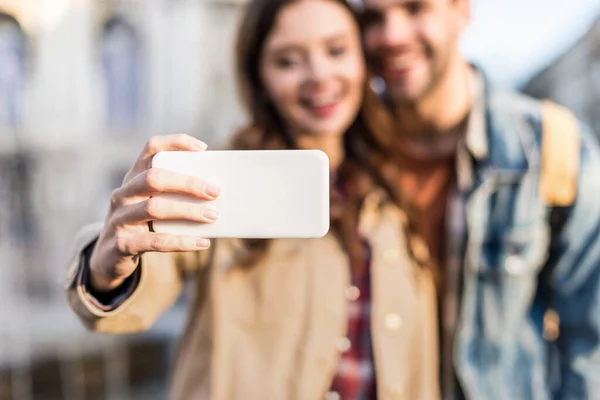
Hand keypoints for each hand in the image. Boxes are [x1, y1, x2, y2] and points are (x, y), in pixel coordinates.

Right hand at [89, 134, 219, 291]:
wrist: (108, 258)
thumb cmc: (142, 225)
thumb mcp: (152, 204)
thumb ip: (176, 196)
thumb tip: (218, 195)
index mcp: (134, 177)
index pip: (151, 148)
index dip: (176, 143)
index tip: (202, 148)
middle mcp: (123, 193)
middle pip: (154, 178)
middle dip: (187, 183)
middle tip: (214, 191)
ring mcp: (119, 218)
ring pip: (154, 208)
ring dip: (188, 211)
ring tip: (213, 216)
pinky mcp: (122, 243)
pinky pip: (156, 241)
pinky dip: (182, 242)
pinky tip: (203, 242)